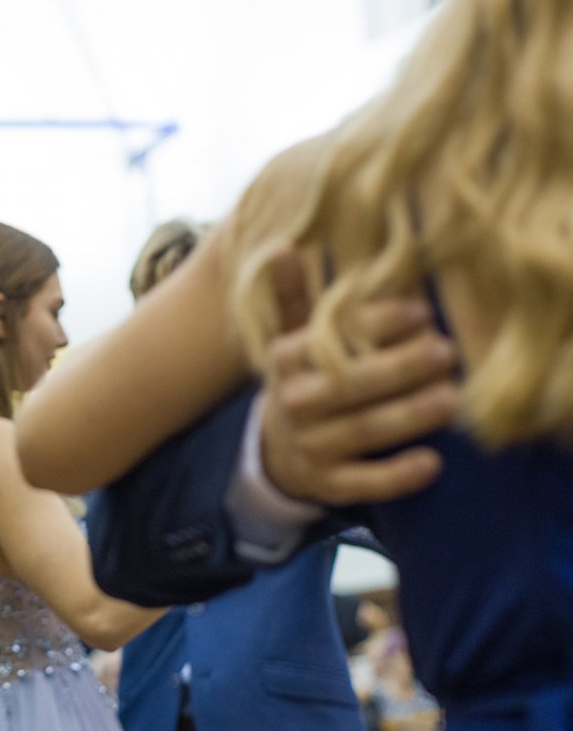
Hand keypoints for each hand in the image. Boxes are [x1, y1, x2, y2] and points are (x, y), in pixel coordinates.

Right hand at [258, 249, 460, 504]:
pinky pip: (364, 483)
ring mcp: (310, 447)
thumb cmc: (306, 380)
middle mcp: (293, 403)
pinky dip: (398, 477)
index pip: (331, 338)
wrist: (278, 452)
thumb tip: (283, 247)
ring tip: (451, 400)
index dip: (377, 324)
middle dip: (399, 368)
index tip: (420, 311)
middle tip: (446, 352)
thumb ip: (295, 297)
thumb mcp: (294, 338)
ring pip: (362, 431)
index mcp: (286, 360)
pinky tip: (432, 463)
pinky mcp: (328, 484)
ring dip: (408, 416)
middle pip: (349, 385)